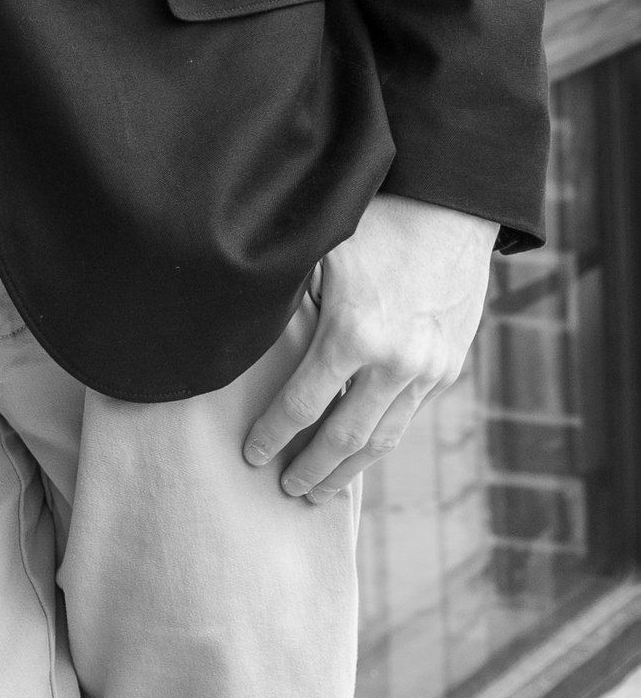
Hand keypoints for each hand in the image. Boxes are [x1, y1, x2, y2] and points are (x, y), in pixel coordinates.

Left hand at [244, 194, 497, 501]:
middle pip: (345, 438)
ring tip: (322, 490)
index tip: (250, 455)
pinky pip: (409, 415)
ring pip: (384, 438)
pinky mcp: (449, 366)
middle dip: (311, 470)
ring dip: (350, 469)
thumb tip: (242, 328)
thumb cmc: (376, 219)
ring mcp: (428, 369)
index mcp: (354, 334)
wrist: (455, 206)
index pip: (302, 404)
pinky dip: (381, 437)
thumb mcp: (322, 251)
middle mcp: (396, 363)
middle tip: (285, 490)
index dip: (273, 434)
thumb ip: (289, 298)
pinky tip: (360, 447)